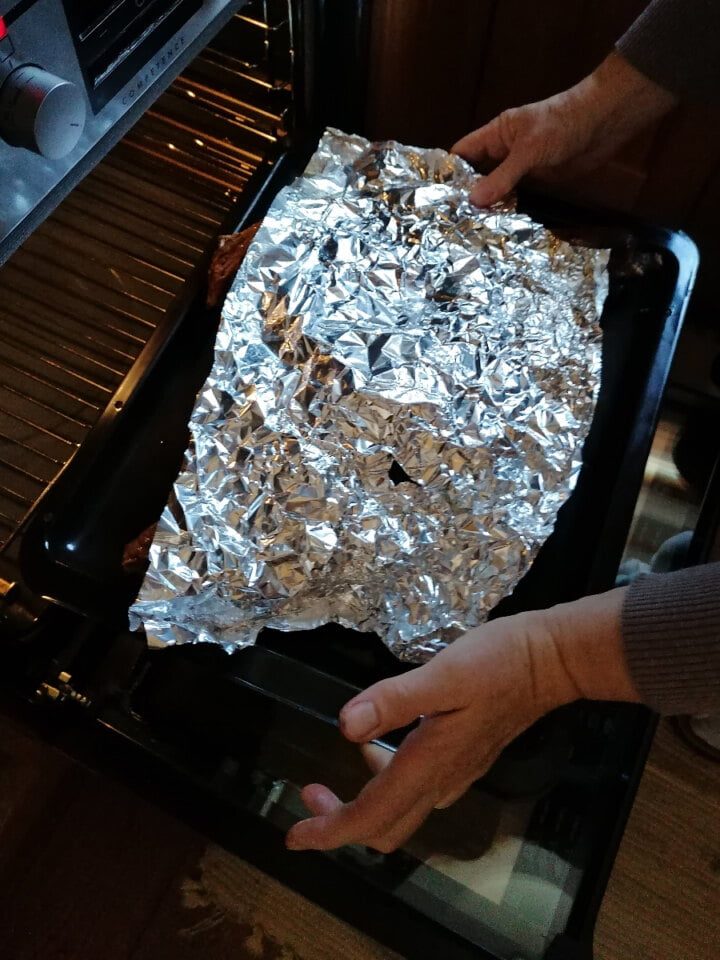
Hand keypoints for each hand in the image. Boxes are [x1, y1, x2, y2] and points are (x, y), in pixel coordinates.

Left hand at [286, 588, 638, 852]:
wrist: (551, 661)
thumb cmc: (498, 662)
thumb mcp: (444, 674)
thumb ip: (394, 700)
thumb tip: (345, 726)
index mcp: (429, 763)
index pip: (372, 816)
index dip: (329, 831)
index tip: (294, 835)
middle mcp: (441, 779)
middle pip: (384, 826)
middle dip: (340, 822)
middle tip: (308, 796)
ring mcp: (456, 773)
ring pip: (400, 812)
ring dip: (361, 805)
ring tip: (332, 775)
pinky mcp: (465, 759)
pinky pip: (417, 791)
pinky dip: (386, 785)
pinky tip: (379, 749)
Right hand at [453, 52, 676, 206]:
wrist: (604, 122)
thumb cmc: (564, 125)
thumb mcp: (529, 150)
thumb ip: (502, 177)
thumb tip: (474, 202)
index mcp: (496, 134)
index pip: (463, 153)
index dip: (448, 173)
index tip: (434, 198)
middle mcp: (504, 151)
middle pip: (476, 175)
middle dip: (465, 195)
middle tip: (448, 223)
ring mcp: (521, 167)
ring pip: (496, 189)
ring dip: (486, 207)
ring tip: (467, 231)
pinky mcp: (538, 181)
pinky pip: (516, 198)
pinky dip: (507, 211)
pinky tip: (495, 228)